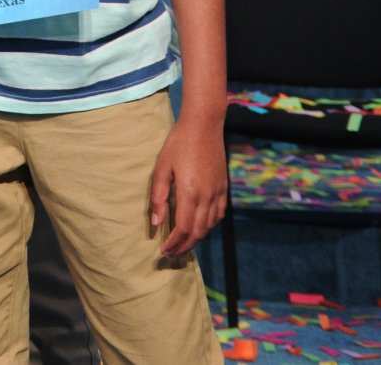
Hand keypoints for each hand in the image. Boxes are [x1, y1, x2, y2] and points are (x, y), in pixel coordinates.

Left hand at [148, 113, 226, 256]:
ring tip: (182, 244)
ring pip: (209, 226)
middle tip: (171, 254)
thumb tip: (156, 223)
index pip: (182, 229)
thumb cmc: (178, 144)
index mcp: (190, 193)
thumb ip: (158, 197)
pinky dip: (208, 226)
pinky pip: (218, 215)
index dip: (173, 243)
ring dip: (196, 239)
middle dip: (184, 246)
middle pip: (197, 232)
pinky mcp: (224, 188)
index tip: (163, 252)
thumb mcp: (162, 168)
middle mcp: (207, 197)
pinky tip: (199, 227)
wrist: (204, 126)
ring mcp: (218, 193)